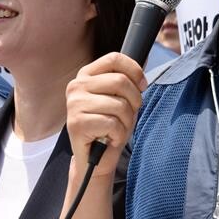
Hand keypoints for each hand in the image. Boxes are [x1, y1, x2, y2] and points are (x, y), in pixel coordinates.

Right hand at [65, 52, 145, 177]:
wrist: (94, 160)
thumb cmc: (109, 128)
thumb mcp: (119, 99)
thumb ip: (126, 81)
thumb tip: (144, 63)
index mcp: (86, 75)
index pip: (114, 58)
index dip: (135, 71)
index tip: (141, 86)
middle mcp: (76, 86)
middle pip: (120, 81)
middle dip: (134, 101)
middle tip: (128, 115)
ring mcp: (74, 104)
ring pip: (119, 105)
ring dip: (126, 122)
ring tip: (116, 129)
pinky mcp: (76, 123)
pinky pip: (112, 123)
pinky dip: (118, 134)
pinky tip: (109, 138)